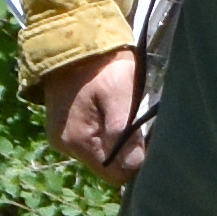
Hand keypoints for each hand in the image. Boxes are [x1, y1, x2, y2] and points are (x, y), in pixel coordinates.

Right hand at [43, 49, 146, 186]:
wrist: (75, 40)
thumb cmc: (101, 65)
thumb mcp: (119, 93)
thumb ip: (124, 131)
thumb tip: (135, 166)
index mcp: (77, 141)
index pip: (116, 175)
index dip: (138, 162)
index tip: (152, 141)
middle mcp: (66, 145)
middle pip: (109, 166)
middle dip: (130, 151)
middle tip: (144, 123)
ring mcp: (64, 136)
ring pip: (103, 153)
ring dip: (120, 140)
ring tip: (129, 112)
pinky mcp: (67, 126)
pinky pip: (94, 140)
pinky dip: (109, 131)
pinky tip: (116, 112)